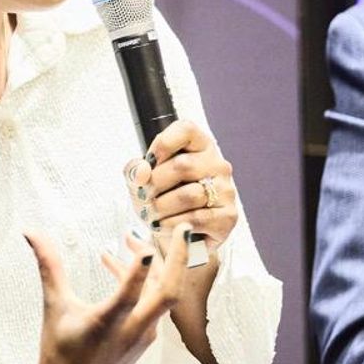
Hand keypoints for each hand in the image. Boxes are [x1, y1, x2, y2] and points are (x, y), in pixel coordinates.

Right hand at [25, 223, 189, 363]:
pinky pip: (153, 303)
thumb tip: (31, 231)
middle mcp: (132, 331)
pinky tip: (116, 267)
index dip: (137, 271)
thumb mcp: (53, 307)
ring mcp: (144, 336)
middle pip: (168, 293)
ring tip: (126, 241)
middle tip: (183, 228)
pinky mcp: (146, 339)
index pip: (129, 296)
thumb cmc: (58, 351)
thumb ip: (48, 266)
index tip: (144, 247)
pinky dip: (143, 282)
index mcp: (106, 325)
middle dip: (179, 258)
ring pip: (162, 294)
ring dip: (154, 265)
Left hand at [125, 120, 237, 247]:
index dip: (162, 144)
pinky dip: (173, 223)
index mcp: (200, 145)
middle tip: (143, 197)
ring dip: (161, 207)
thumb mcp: (144, 178)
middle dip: (155, 183)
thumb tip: (141, 173)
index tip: (148, 163)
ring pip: (188, 195)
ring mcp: (226, 190)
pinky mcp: (227, 216)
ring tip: (150, 214)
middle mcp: (218, 164)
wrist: (179, 233)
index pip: (186, 129)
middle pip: (182, 166)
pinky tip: (162, 225)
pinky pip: (197, 218)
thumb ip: (136, 169)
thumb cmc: (163, 197)